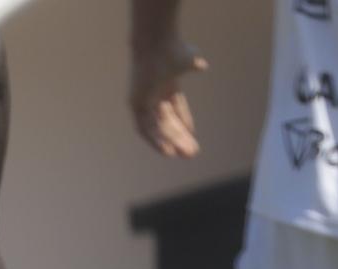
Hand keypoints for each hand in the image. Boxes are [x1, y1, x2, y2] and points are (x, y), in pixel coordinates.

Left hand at [130, 37, 206, 157]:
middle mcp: (154, 96)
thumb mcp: (188, 60)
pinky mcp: (136, 105)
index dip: (183, 122)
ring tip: (184, 155)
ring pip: (158, 128)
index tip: (192, 135)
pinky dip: (156, 140)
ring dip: (170, 142)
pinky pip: (146, 128)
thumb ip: (194, 65)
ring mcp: (144, 101)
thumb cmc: (173, 49)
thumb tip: (201, 65)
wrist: (157, 44)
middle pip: (167, 123)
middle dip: (179, 138)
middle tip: (192, 153)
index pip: (175, 110)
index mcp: (166, 87)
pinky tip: (167, 151)